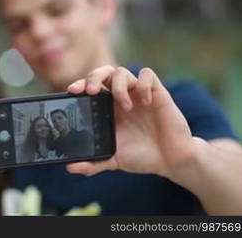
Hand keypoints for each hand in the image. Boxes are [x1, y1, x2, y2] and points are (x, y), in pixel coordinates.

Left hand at [66, 66, 195, 179]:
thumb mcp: (113, 160)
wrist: (171, 161)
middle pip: (103, 73)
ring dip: (119, 86)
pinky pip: (148, 75)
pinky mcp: (157, 93)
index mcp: (107, 108)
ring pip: (122, 72)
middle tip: (92, 91)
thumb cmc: (141, 156)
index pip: (90, 87)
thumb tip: (70, 168)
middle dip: (94, 77)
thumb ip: (93, 164)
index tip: (72, 91)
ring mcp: (138, 94)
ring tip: (126, 107)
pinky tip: (146, 102)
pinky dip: (143, 84)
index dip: (80, 84)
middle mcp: (121, 97)